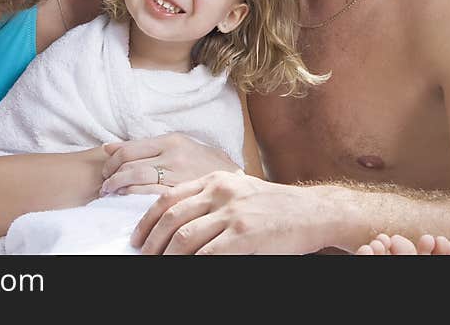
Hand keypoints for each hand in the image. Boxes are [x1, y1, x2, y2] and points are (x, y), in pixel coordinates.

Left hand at [99, 133, 240, 195]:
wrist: (236, 179)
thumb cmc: (203, 162)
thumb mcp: (177, 146)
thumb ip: (144, 146)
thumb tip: (108, 147)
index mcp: (171, 141)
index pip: (129, 148)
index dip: (111, 161)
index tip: (106, 171)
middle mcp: (173, 156)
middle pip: (129, 165)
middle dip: (111, 176)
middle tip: (104, 185)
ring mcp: (178, 175)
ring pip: (137, 180)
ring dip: (118, 188)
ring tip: (112, 194)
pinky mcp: (183, 194)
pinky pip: (151, 196)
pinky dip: (133, 198)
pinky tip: (127, 201)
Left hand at [130, 171, 318, 253]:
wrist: (311, 212)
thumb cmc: (274, 205)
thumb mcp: (238, 190)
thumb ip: (211, 198)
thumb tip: (179, 220)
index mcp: (215, 180)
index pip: (169, 196)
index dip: (148, 218)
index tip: (138, 236)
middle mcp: (220, 192)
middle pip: (172, 217)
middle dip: (152, 241)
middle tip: (142, 256)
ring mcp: (232, 213)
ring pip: (184, 237)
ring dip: (167, 256)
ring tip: (159, 266)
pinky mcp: (244, 235)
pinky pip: (207, 254)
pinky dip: (191, 264)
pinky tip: (186, 270)